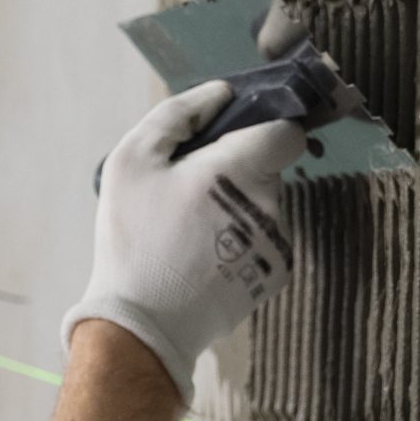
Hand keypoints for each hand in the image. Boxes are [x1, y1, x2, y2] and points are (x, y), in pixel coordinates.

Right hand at [61, 82, 306, 400]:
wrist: (142, 327)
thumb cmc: (133, 239)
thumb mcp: (132, 161)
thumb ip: (179, 115)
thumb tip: (220, 93)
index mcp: (240, 170)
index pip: (287, 130)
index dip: (263, 127)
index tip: (232, 139)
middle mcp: (270, 205)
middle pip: (271, 168)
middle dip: (238, 170)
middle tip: (191, 191)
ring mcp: (277, 244)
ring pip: (266, 204)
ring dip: (238, 206)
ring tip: (191, 230)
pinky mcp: (276, 276)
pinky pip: (263, 239)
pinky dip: (240, 240)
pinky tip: (202, 257)